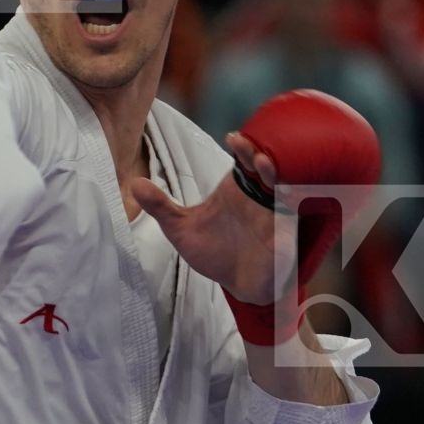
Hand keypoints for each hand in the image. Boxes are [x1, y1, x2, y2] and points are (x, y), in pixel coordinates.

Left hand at [130, 132, 296, 303]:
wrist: (236, 286)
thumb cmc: (214, 253)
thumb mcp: (181, 229)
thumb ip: (161, 207)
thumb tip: (134, 183)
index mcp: (237, 189)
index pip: (242, 159)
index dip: (242, 146)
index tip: (232, 137)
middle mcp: (258, 197)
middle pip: (264, 166)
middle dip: (256, 153)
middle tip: (243, 144)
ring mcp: (272, 215)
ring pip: (282, 186)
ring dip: (276, 175)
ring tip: (263, 163)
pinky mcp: (283, 235)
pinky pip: (290, 217)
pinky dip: (289, 207)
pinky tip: (286, 198)